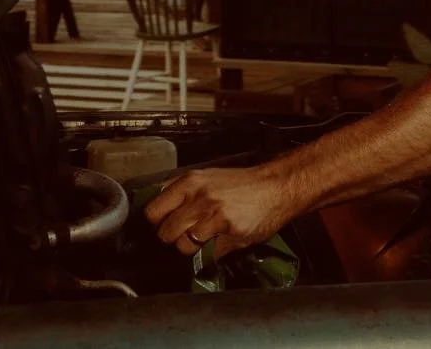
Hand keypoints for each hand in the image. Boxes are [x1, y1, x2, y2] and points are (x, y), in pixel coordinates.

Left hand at [144, 166, 303, 258]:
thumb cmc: (242, 183)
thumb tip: (158, 211)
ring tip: (206, 238)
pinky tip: (222, 240)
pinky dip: (213, 253)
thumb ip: (182, 191)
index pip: (153, 212)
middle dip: (174, 238)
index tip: (165, 225)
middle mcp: (199, 198)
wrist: (276, 187)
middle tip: (188, 234)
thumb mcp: (207, 177)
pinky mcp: (229, 233)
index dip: (158, 223)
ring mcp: (214, 216)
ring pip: (184, 247)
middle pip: (166, 233)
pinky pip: (208, 253)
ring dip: (193, 248)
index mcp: (189, 182)